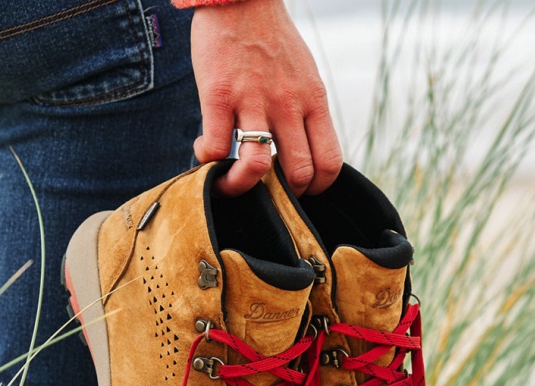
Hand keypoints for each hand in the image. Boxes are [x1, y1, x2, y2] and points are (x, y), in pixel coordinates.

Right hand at [190, 0, 343, 196]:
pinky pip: (216, 147)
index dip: (315, 188)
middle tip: (263, 190)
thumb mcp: (304, 75)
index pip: (329, 163)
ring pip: (258, 167)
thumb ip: (304, 114)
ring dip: (241, 186)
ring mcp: (253, 100)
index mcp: (312, 101)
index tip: (296, 187)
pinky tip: (205, 152)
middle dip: (281, 196)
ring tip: (229, 180)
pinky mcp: (219, 95)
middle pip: (298, 174)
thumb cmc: (270, 41)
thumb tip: (300, 153)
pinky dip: (208, 161)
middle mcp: (288, 104)